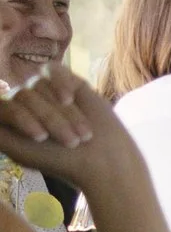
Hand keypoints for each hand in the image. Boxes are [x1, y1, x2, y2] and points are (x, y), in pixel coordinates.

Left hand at [0, 67, 137, 188]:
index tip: (41, 137)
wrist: (100, 157)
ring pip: (40, 86)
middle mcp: (23, 102)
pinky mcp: (66, 80)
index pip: (6, 106)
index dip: (23, 119)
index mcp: (9, 119)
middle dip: (50, 119)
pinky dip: (61, 83)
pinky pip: (53, 71)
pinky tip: (72, 98)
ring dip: (62, 111)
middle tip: (70, 142)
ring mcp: (44, 91)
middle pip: (24, 96)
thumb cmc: (60, 160)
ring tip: (80, 132)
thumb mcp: (19, 150)